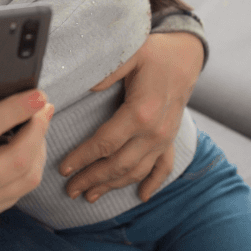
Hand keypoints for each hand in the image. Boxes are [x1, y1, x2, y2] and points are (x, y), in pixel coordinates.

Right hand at [0, 90, 54, 250]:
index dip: (16, 110)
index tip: (36, 94)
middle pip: (18, 157)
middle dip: (39, 128)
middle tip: (44, 106)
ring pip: (24, 178)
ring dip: (40, 148)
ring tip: (39, 125)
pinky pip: (17, 193)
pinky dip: (30, 169)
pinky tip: (29, 150)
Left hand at [58, 31, 203, 203]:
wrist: (186, 55)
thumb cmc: (154, 53)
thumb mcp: (130, 53)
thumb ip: (108, 71)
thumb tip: (86, 88)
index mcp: (140, 112)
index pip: (105, 143)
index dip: (82, 158)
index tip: (64, 169)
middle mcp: (154, 132)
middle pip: (118, 164)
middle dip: (92, 179)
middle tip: (70, 190)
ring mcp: (164, 138)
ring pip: (137, 171)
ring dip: (113, 186)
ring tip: (91, 196)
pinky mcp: (171, 139)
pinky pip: (163, 167)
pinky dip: (153, 184)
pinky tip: (140, 197)